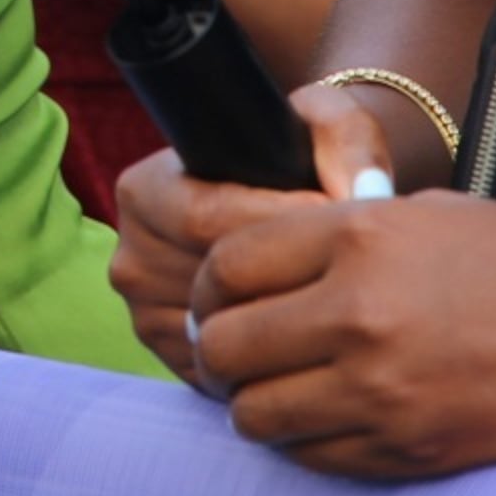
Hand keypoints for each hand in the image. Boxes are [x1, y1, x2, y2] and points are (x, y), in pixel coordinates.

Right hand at [110, 82, 389, 384]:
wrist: (285, 207)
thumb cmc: (303, 160)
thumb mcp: (327, 126)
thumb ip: (347, 144)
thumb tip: (362, 192)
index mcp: (144, 190)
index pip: (206, 220)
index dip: (281, 224)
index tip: (345, 222)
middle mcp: (133, 253)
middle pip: (212, 281)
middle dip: (288, 277)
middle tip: (353, 269)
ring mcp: (146, 310)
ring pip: (218, 330)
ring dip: (279, 322)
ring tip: (337, 298)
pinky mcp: (171, 355)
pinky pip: (222, 369)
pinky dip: (268, 358)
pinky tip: (310, 331)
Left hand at [188, 173, 495, 478]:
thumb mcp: (435, 215)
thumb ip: (347, 233)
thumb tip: (277, 261)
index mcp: (361, 238)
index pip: (228, 263)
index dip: (209, 282)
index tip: (217, 295)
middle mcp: (359, 314)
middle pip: (227, 343)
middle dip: (216, 346)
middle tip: (230, 347)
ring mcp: (383, 392)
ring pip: (256, 413)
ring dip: (252, 402)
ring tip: (273, 388)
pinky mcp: (411, 451)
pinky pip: (314, 457)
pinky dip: (304, 441)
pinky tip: (323, 419)